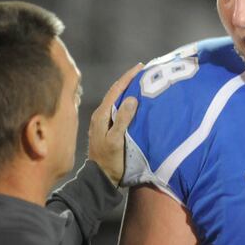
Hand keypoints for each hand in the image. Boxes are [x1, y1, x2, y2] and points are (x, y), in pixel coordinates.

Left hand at [88, 63, 143, 185]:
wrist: (100, 178)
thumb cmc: (109, 160)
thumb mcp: (116, 140)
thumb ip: (122, 119)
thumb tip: (131, 98)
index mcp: (101, 115)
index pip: (115, 90)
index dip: (128, 77)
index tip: (140, 66)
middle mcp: (100, 115)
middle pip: (115, 92)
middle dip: (129, 80)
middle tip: (143, 71)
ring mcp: (103, 121)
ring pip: (116, 99)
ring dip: (128, 90)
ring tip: (141, 82)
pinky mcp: (107, 127)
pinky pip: (117, 108)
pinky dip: (126, 101)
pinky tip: (135, 101)